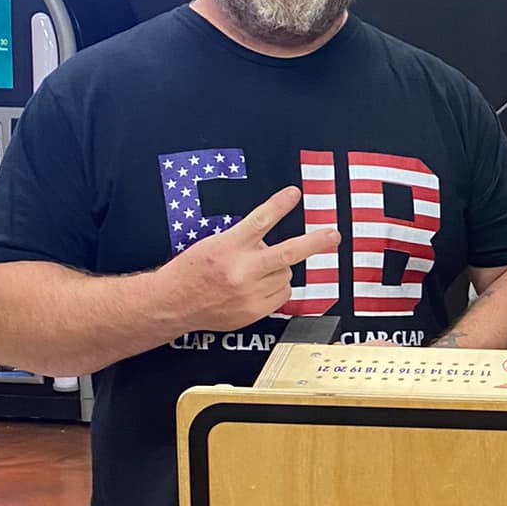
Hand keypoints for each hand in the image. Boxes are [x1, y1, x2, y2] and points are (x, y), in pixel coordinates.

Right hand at [161, 186, 338, 331]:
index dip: (279, 205)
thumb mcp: (213, 243)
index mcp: (228, 247)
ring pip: (286, 274)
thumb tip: (273, 242)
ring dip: (278, 269)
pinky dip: (277, 286)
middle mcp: (241, 270)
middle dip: (314, 243)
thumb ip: (244, 241)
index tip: (294, 194)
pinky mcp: (254, 311)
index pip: (259, 220)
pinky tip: (259, 285)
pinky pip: (282, 293)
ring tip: (255, 271)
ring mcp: (249, 293)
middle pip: (287, 253)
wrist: (173, 303)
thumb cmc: (192, 270)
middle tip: (333, 235)